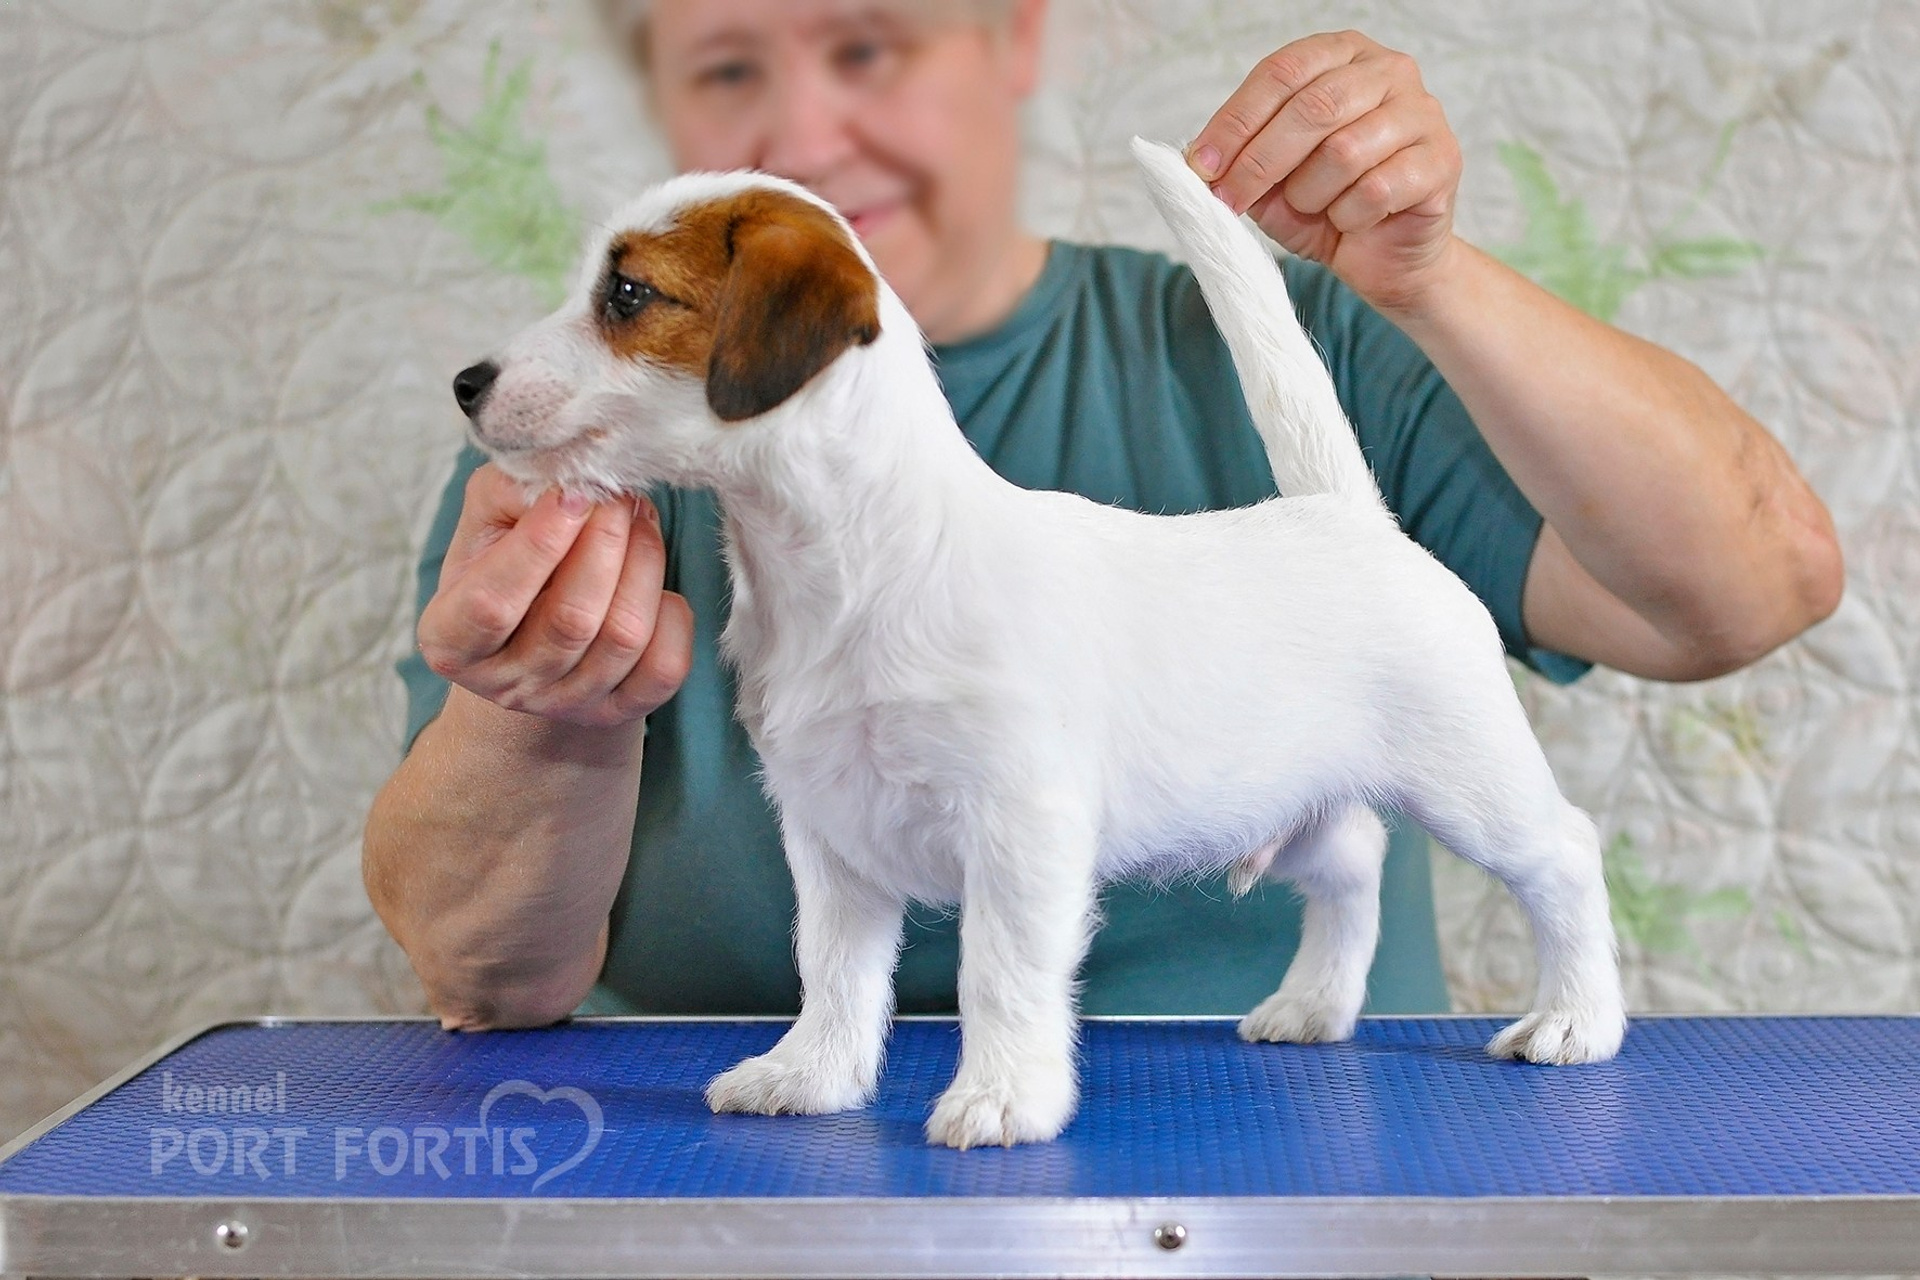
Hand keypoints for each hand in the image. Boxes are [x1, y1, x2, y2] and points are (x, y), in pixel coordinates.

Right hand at [417, 464, 693, 727]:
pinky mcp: (619, 711)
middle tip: (618, 496)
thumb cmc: (508, 563)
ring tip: (639, 521)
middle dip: (605, 544)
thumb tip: (564, 478)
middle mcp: (506, 683)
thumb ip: (509, 492)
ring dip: (643, 564)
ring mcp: (566, 703)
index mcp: (451, 640)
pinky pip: (665, 667)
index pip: (492, 604)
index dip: (539, 545)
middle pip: (571, 620)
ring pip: (623, 637)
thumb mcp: (486, 522)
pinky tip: (655, 584)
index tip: (574, 493)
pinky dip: (672, 616)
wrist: (535, 632)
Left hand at [1187, 30, 1462, 314]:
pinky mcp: (1442, 160)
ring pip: (1344, 151)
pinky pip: (1376, 189)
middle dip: (1260, 160)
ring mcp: (1422, 113)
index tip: (1202, 165)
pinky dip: (1348, 216)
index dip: (1235, 121)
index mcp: (1341, 56)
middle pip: (1313, 107)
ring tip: (1313, 209)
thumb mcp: (1273, 185)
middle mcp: (1388, 70)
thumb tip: (1202, 162)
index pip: (1280, 73)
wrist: (1388, 258)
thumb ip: (1243, 164)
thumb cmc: (1329, 208)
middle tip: (1230, 199)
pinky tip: (1351, 221)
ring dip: (1310, 194)